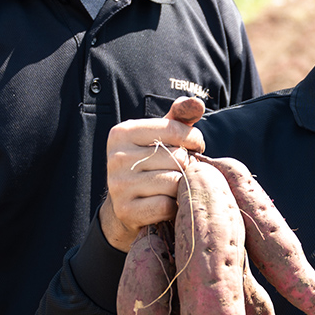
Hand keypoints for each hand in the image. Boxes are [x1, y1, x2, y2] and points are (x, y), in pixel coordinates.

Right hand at [100, 97, 205, 250]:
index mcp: (122, 132)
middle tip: (183, 170)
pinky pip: (167, 205)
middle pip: (177, 157)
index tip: (195, 146)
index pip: (174, 129)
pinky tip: (167, 204)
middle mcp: (117, 157)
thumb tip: (197, 103)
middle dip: (189, 165)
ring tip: (175, 187)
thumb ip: (179, 117)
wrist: (124, 205)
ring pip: (174, 182)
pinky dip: (174, 207)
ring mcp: (119, 185)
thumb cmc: (150, 163)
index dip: (194, 139)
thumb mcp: (160, 136)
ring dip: (182, 187)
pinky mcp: (126, 210)